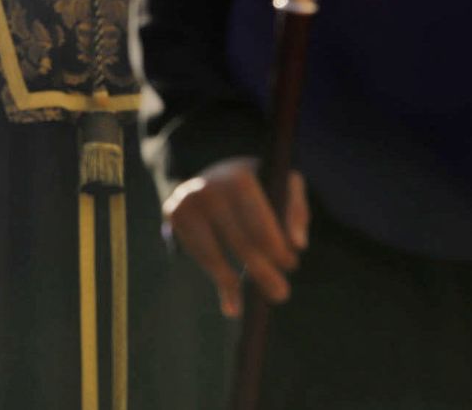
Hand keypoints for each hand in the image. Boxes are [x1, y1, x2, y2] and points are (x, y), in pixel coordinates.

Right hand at [164, 157, 309, 317]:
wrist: (210, 164)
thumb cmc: (258, 183)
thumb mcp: (282, 185)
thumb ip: (295, 211)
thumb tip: (298, 245)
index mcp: (239, 179)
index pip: (259, 223)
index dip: (276, 248)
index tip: (290, 264)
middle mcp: (209, 189)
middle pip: (239, 241)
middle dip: (262, 271)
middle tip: (281, 295)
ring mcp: (187, 201)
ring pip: (212, 253)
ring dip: (231, 284)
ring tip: (246, 308)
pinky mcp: (173, 212)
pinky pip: (198, 253)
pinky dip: (215, 277)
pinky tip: (230, 302)